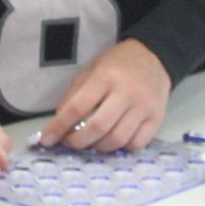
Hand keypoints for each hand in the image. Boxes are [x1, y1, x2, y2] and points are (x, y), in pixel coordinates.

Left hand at [37, 39, 170, 152]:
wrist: (154, 56)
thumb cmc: (117, 65)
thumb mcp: (91, 70)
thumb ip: (74, 95)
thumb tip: (59, 125)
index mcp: (106, 76)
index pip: (77, 107)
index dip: (59, 126)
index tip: (47, 140)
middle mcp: (126, 92)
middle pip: (98, 128)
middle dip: (77, 142)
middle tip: (70, 143)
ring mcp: (144, 107)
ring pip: (117, 140)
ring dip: (98, 147)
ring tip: (91, 142)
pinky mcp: (157, 118)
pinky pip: (136, 144)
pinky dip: (121, 148)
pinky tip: (113, 140)